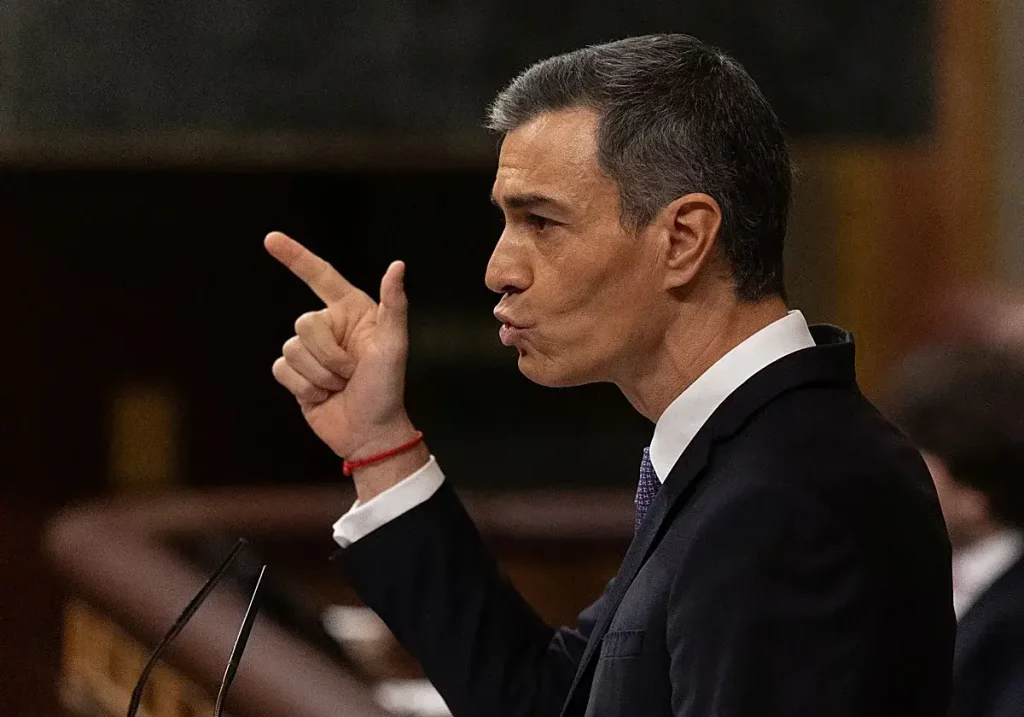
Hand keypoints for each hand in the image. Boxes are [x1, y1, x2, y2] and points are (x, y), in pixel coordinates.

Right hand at [265, 231, 417, 461]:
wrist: (370, 433)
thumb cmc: (387, 388)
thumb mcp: (395, 346)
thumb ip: (394, 305)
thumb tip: (397, 265)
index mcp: (353, 312)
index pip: (320, 276)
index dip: (295, 257)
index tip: (270, 239)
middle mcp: (330, 327)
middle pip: (304, 322)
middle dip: (328, 355)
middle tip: (352, 373)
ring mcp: (311, 351)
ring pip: (291, 348)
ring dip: (319, 375)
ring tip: (340, 386)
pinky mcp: (296, 375)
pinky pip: (281, 369)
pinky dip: (303, 387)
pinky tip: (323, 396)